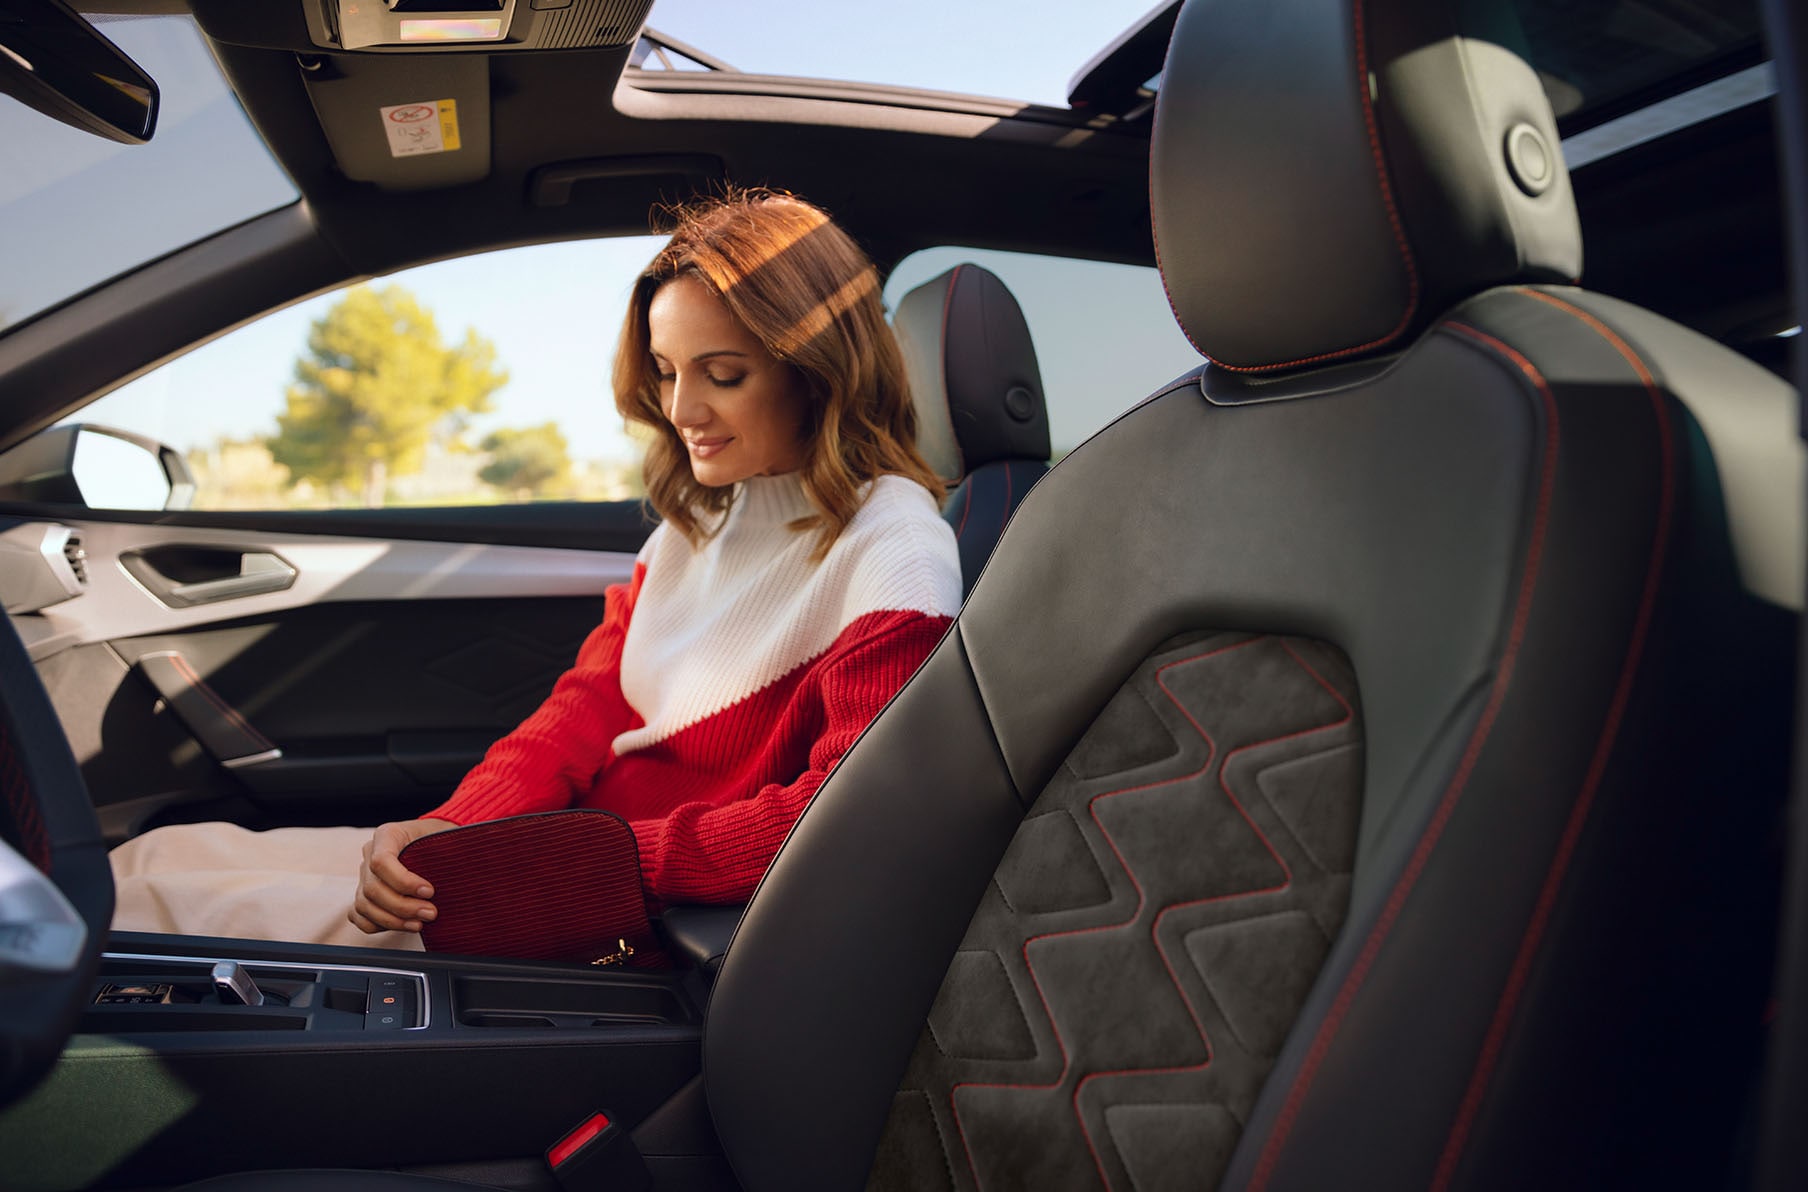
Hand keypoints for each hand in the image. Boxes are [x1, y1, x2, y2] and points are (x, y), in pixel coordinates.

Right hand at [348, 818, 455, 934]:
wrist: (434, 841)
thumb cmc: (440, 838)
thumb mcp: (443, 836)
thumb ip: (443, 852)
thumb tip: (455, 875)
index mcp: (387, 834)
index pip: (381, 861)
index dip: (403, 881)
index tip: (429, 891)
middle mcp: (370, 853)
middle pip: (373, 888)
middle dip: (402, 907)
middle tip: (430, 913)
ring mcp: (364, 875)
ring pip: (364, 905)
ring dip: (393, 920)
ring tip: (419, 924)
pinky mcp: (363, 894)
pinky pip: (359, 916)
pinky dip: (379, 925)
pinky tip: (403, 925)